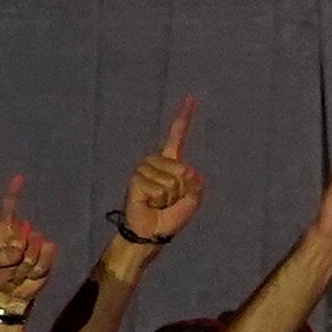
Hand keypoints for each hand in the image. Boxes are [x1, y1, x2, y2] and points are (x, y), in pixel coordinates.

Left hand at [0, 175, 57, 311]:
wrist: (12, 294)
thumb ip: (5, 256)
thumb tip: (21, 244)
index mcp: (5, 231)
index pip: (9, 208)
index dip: (14, 193)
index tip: (20, 178)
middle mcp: (22, 234)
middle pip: (25, 234)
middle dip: (19, 254)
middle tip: (11, 268)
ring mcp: (36, 246)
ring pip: (35, 250)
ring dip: (25, 266)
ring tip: (18, 273)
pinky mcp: (47, 259)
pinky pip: (45, 262)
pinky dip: (37, 269)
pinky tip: (29, 275)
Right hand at [118, 97, 203, 245]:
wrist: (151, 232)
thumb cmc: (169, 217)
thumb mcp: (191, 201)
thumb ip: (196, 184)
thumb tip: (190, 171)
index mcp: (170, 163)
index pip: (177, 136)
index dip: (183, 118)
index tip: (191, 99)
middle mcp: (155, 161)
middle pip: (182, 169)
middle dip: (181, 190)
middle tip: (168, 201)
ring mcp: (144, 169)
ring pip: (171, 180)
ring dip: (169, 197)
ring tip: (158, 203)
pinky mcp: (136, 179)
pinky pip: (159, 188)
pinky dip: (159, 200)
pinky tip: (150, 204)